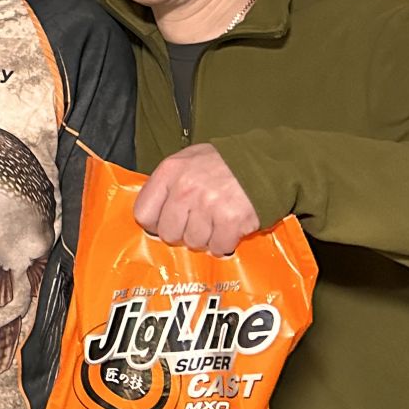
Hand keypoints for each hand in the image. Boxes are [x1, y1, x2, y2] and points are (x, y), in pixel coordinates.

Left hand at [133, 144, 260, 254]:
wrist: (266, 162)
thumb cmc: (224, 163)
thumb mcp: (188, 161)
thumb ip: (167, 185)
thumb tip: (151, 217)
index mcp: (170, 171)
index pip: (143, 213)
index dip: (155, 223)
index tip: (167, 222)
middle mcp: (186, 188)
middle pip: (168, 233)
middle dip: (182, 233)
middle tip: (197, 222)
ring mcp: (208, 204)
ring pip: (194, 242)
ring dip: (206, 238)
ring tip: (216, 221)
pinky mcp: (231, 219)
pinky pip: (218, 247)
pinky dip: (225, 243)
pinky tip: (229, 229)